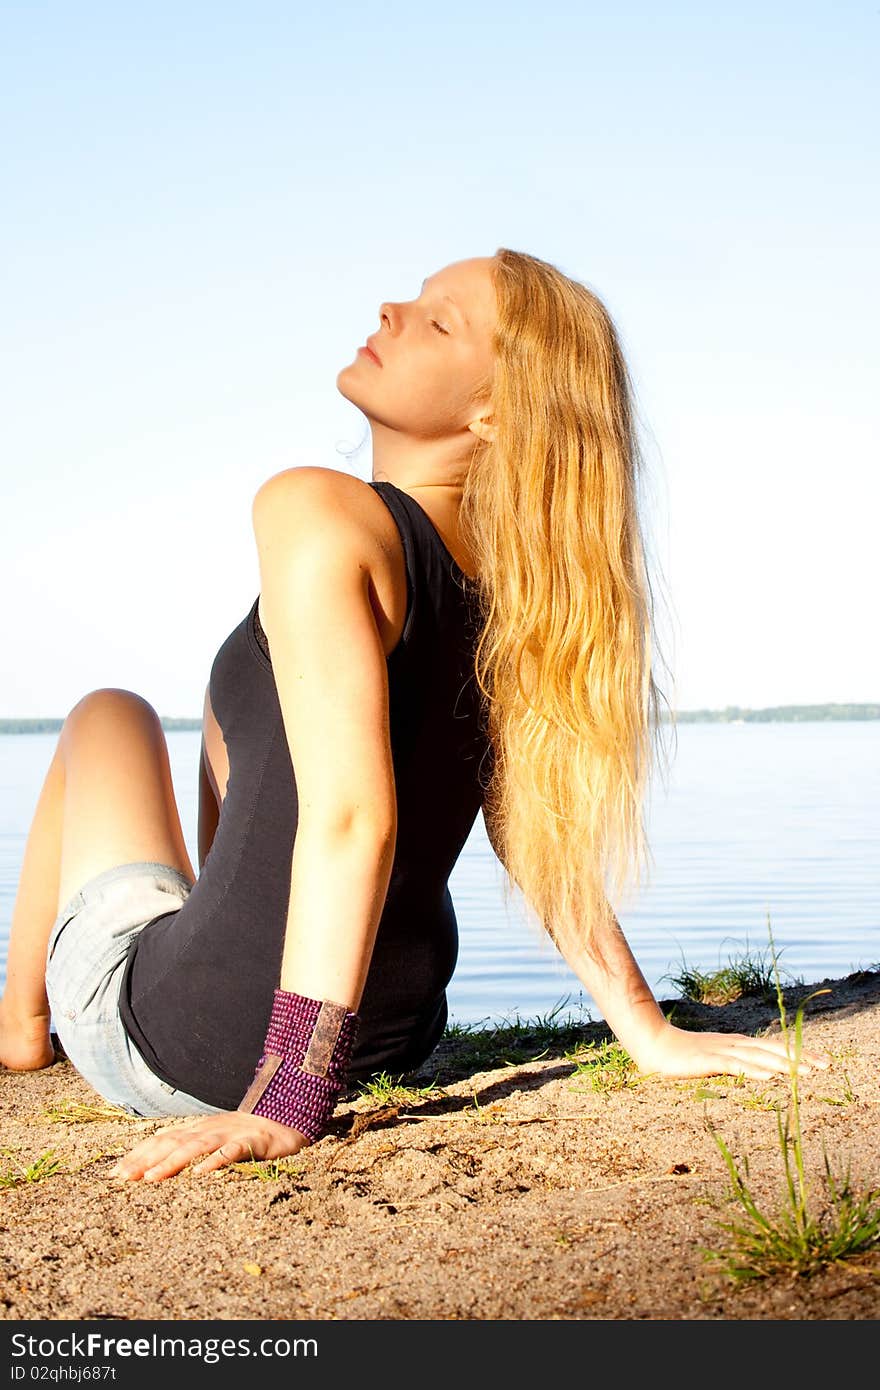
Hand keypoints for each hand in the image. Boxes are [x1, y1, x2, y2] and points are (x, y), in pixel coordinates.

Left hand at [109, 1110, 308, 1182]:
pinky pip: (231, 1152)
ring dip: (171, 1162)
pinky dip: (214, 1162)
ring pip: (196, 1147)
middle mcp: (210, 1129)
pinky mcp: (252, 1142)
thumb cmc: (251, 1133)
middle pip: (172, 1142)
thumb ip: (192, 1145)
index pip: (162, 1140)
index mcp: (199, 1129)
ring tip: (151, 1178)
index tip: (114, 1174)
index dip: (138, 1155)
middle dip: (145, 1160)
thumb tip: (159, 1156)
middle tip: (121, 1178)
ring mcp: (231, 1134)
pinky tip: (201, 1175)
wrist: (290, 1115)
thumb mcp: (218, 1138)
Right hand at [630, 1021, 830, 1081]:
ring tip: (807, 1072)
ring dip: (784, 1064)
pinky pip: (735, 1066)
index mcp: (738, 1044)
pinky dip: (754, 1070)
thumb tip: (754, 1070)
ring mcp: (722, 1051)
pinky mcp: (708, 1059)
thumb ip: (733, 1062)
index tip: (822, 1062)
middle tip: (827, 1066)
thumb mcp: (713, 1058)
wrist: (653, 1043)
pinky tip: (769, 1077)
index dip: (799, 1053)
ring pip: (759, 1056)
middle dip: (801, 1058)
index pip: (774, 1047)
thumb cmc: (682, 1055)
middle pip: (773, 1049)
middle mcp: (735, 1044)